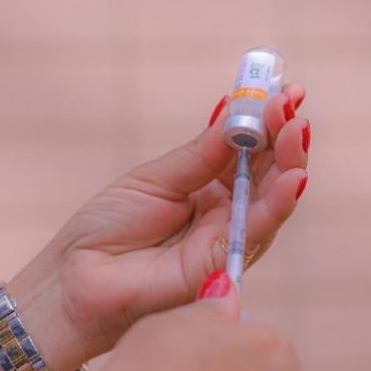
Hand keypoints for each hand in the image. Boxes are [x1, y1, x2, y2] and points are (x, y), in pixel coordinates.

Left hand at [10, 85, 310, 370]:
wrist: (74, 281)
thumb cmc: (107, 229)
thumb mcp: (155, 178)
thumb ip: (201, 153)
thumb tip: (235, 109)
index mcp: (210, 189)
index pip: (251, 151)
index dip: (269, 121)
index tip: (285, 89)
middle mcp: (226, 215)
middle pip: (270, 173)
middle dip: (285, 137)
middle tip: (291, 104)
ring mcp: (227, 241)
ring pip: (273, 201)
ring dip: (290, 163)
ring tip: (297, 129)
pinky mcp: (222, 267)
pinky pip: (256, 233)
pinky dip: (278, 204)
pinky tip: (293, 178)